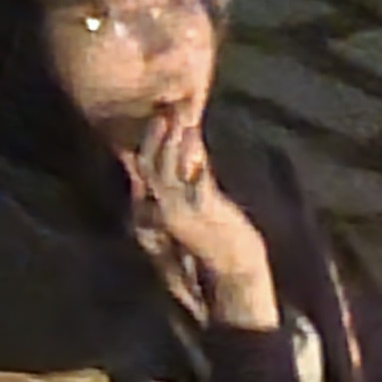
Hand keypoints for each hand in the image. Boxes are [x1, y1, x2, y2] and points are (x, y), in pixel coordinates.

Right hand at [129, 106, 276, 324]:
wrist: (235, 272)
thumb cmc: (223, 240)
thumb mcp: (204, 205)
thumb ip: (197, 179)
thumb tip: (196, 152)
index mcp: (160, 205)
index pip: (146, 166)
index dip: (150, 140)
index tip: (157, 115)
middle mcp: (163, 207)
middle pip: (150, 163)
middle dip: (156, 135)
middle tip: (163, 108)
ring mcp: (179, 211)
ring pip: (165, 169)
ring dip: (170, 141)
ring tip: (177, 118)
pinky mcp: (201, 214)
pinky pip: (193, 181)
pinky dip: (192, 158)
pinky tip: (196, 139)